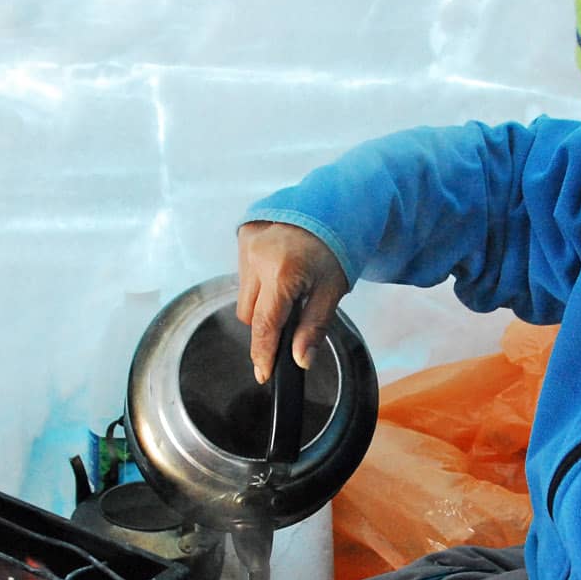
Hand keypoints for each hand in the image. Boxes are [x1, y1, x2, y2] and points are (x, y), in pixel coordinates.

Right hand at [236, 221, 349, 384]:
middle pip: (250, 316)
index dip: (263, 354)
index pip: (265, 325)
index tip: (263, 374)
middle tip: (293, 318)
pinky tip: (279, 272)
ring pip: (245, 297)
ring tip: (289, 290)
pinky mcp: (243, 237)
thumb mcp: (332, 291)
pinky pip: (244, 275)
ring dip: (263, 304)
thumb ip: (314, 327)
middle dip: (268, 325)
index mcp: (283, 272)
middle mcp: (258, 258)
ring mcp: (247, 246)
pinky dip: (259, 283)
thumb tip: (301, 360)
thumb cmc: (337, 247)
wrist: (333, 204)